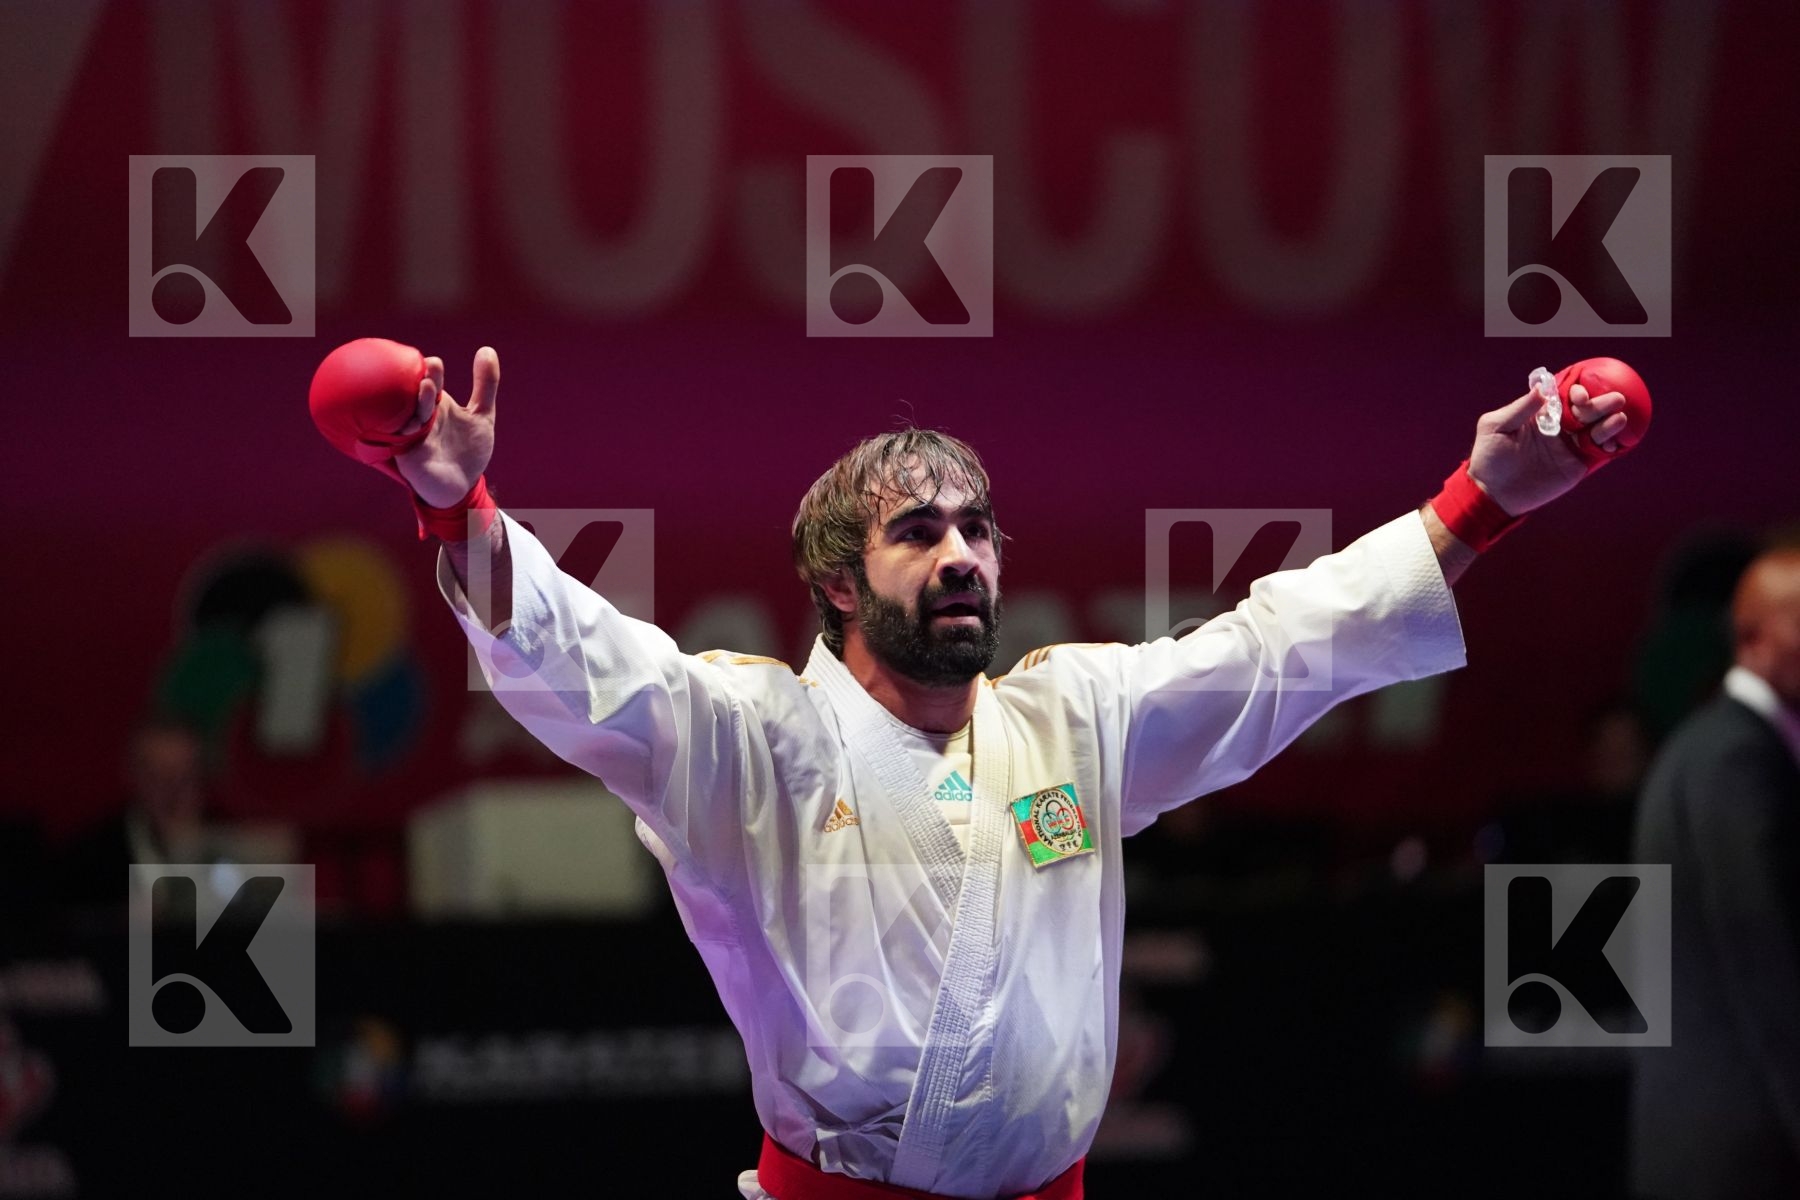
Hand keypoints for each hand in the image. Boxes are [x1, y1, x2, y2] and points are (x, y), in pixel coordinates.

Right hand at [396, 347, 498, 507]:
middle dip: (422, 382)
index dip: (431, 371)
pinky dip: (404, 430)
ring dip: (416, 403)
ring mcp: (411, 433)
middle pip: (415, 394)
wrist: (462, 486)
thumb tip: (487, 349)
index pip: (429, 380)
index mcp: (436, 403)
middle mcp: (420, 415)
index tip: (435, 364)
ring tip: (426, 388)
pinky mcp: (407, 454)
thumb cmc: (469, 450)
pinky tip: (411, 423)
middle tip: (429, 370)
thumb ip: (486, 385)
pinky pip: (400, 439)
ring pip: (407, 414)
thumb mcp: (482, 416)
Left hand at [1466, 383, 1629, 515]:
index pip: (1565, 396)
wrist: (1493, 492)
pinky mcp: (1576, 465)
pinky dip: (1609, 446)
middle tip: (1616, 400)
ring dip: (1609, 423)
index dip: (1577, 392)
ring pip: (1595, 430)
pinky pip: (1597, 452)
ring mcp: (1569, 445)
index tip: (1579, 395)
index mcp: (1541, 414)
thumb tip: (1541, 389)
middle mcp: (1559, 426)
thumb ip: (1519, 409)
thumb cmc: (1489, 457)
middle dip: (1601, 403)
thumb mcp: (1495, 427)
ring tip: (1618, 419)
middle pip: (1586, 410)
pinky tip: (1614, 444)